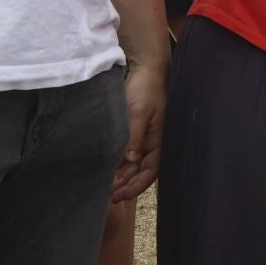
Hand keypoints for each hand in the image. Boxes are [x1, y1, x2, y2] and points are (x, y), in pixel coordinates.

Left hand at [112, 61, 166, 202]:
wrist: (146, 67)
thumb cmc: (147, 88)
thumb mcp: (139, 112)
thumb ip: (134, 136)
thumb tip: (130, 160)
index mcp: (160, 138)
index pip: (151, 169)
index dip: (138, 184)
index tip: (123, 195)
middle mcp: (152, 141)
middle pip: (141, 170)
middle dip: (127, 184)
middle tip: (110, 197)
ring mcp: (143, 136)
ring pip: (133, 163)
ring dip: (121, 176)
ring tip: (106, 188)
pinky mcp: (134, 130)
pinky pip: (127, 152)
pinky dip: (118, 163)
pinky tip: (107, 170)